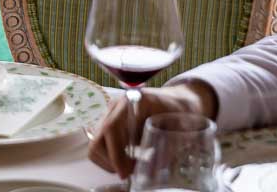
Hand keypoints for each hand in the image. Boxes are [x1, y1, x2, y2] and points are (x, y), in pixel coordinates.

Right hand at [88, 81, 217, 178]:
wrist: (178, 101)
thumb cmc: (181, 112)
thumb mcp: (178, 126)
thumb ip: (166, 144)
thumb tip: (153, 167)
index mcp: (132, 101)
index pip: (111, 127)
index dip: (116, 154)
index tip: (125, 173)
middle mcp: (116, 105)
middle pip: (99, 136)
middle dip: (110, 160)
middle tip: (127, 174)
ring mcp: (111, 113)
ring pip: (96, 141)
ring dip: (108, 160)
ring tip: (127, 168)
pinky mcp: (110, 121)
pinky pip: (100, 142)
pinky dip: (109, 156)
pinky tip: (125, 161)